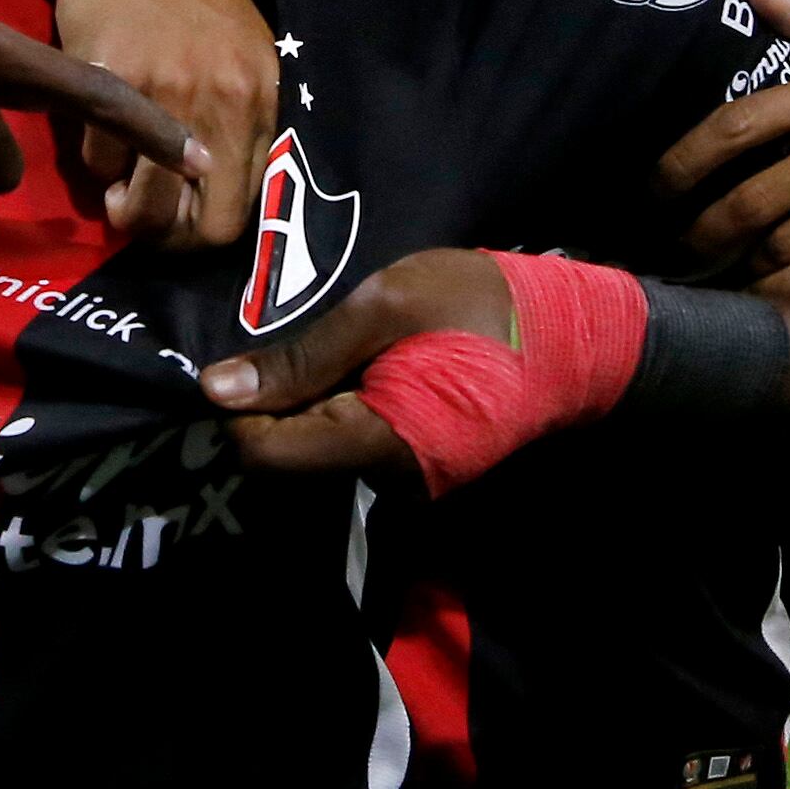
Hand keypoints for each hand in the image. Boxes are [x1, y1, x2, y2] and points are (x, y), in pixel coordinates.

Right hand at [51, 0, 274, 251]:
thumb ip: (237, 120)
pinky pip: (97, 157)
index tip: (169, 216)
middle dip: (156, 232)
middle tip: (132, 207)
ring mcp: (170, 92)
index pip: (234, 218)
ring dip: (118, 193)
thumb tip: (213, 188)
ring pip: (139, 202)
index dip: (194, 233)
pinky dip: (90, 152)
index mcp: (258, 102)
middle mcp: (224, 103)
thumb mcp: (239, 53)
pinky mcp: (115, 76)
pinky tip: (92, 121)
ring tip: (111, 160)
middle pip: (192, 228)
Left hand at [198, 245, 508, 476]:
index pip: (265, 457)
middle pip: (289, 458)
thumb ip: (302, 355)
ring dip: (316, 401)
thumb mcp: (384, 307)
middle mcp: (387, 482)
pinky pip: (358, 442)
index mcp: (375, 444)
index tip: (241, 363)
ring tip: (344, 345)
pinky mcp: (423, 466)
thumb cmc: (479, 307)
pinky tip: (369, 365)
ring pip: (323, 448)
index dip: (238, 412)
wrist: (574, 337)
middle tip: (294, 341)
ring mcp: (409, 480)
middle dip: (276, 404)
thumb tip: (215, 390)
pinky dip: (348, 405)